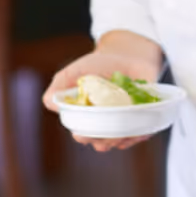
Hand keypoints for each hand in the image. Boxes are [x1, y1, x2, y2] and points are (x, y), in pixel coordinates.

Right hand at [42, 31, 164, 152]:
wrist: (127, 53)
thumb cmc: (98, 64)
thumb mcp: (74, 72)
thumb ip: (59, 86)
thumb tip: (51, 103)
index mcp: (87, 117)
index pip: (83, 135)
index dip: (84, 136)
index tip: (84, 132)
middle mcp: (106, 123)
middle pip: (103, 143)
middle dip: (103, 142)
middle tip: (106, 133)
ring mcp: (125, 122)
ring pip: (123, 141)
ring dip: (122, 140)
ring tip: (123, 131)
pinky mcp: (144, 117)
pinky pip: (144, 132)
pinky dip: (142, 134)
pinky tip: (140, 131)